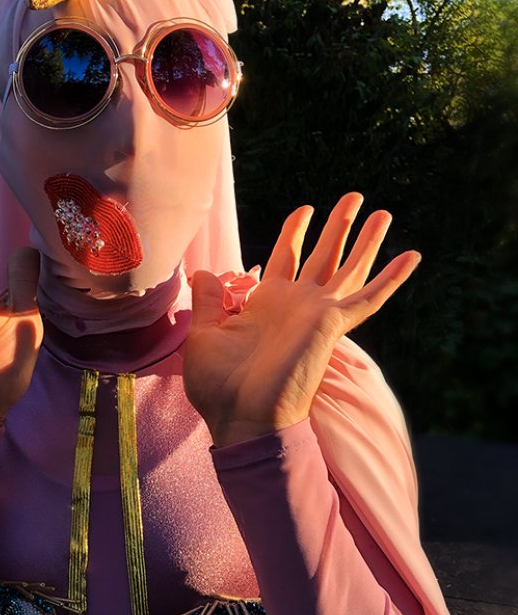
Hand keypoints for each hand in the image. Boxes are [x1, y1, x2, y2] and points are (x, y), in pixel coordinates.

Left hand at [183, 193, 419, 446]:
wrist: (240, 417)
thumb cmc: (218, 386)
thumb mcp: (203, 333)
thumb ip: (207, 300)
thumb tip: (202, 272)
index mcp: (267, 305)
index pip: (285, 259)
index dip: (294, 233)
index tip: (304, 210)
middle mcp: (296, 305)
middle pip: (324, 256)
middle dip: (339, 227)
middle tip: (354, 197)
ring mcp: (317, 313)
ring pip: (349, 268)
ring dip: (366, 240)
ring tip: (382, 211)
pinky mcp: (332, 323)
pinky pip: (369, 297)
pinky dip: (391, 277)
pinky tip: (412, 255)